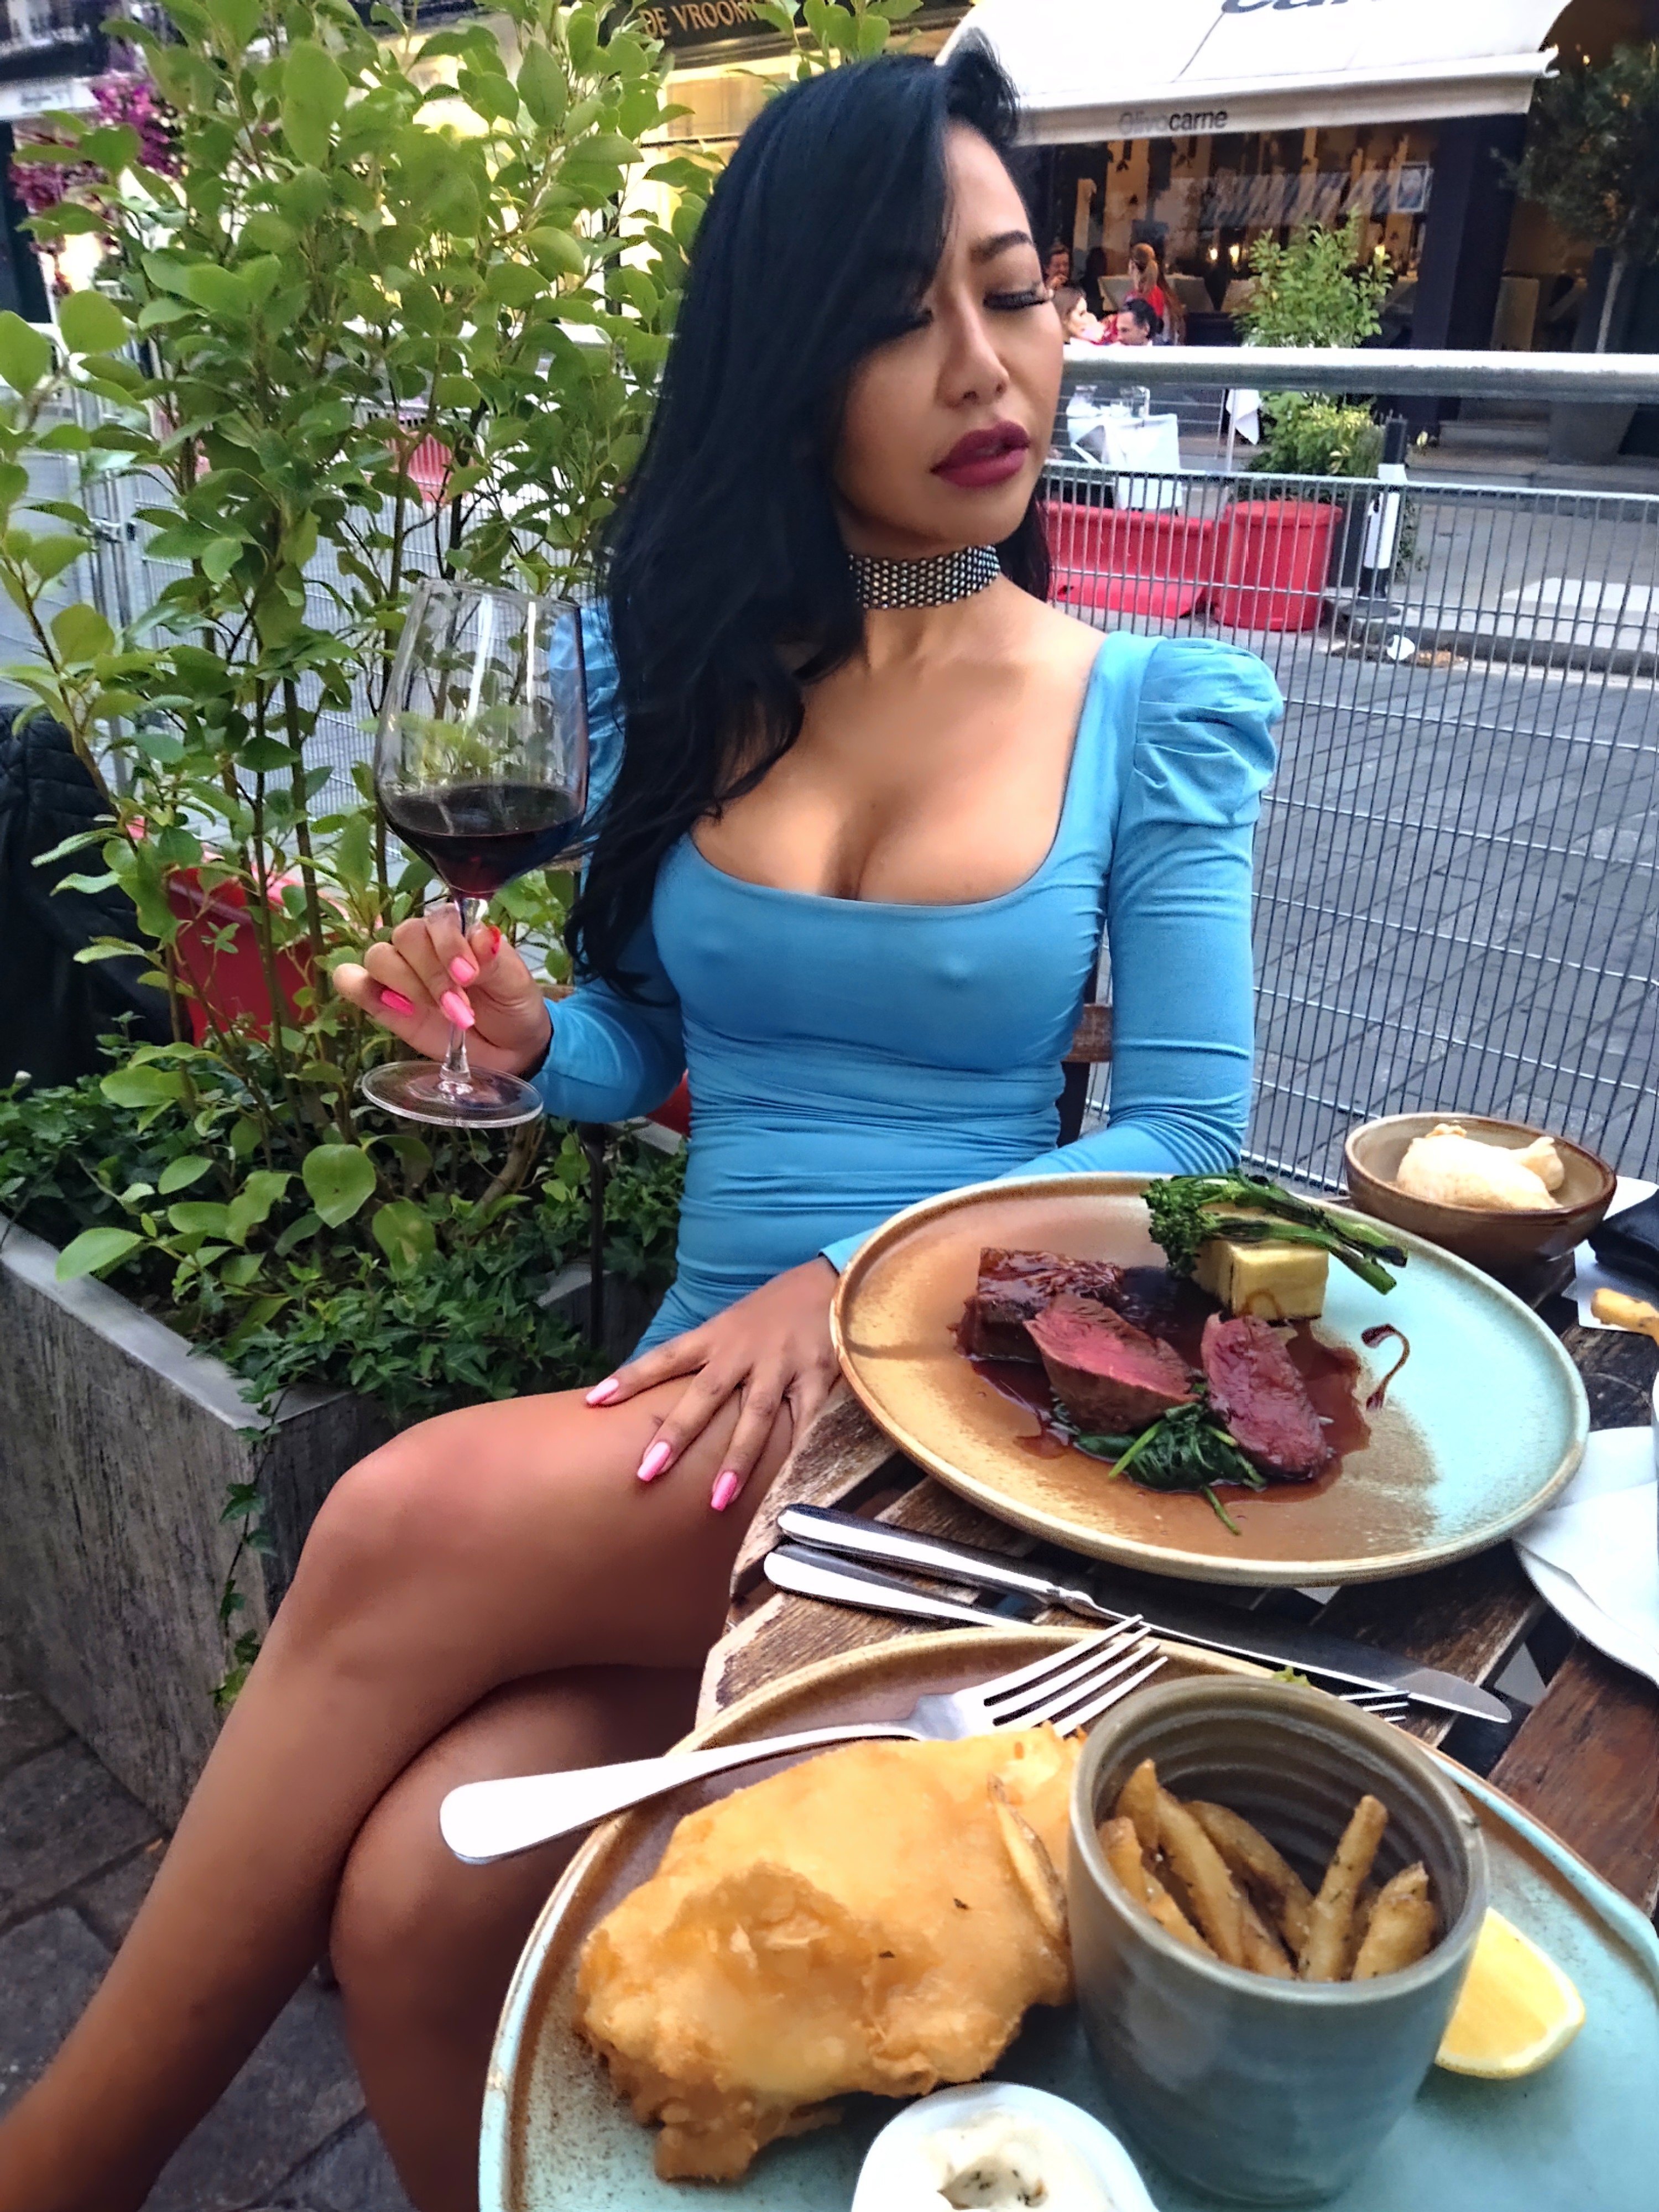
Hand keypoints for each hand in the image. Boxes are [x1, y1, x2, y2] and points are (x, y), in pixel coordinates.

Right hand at [334, 911, 551, 1076]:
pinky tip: (390, 1007)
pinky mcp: (382, 1003)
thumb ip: (495, 959)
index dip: (448, 946)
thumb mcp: (515, 982)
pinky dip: (359, 987)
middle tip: (459, 1008)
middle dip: (432, 974)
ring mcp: (400, 974)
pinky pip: (351, 981)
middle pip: (405, 937)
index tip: (469, 976)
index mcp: (456, 931)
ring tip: (438, 1013)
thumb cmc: (513, 1004)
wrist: (510, 1048)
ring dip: (406, 986)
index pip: (437, 921)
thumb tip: (482, 936)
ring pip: (379, 957)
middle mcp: (424, 946)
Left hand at [587, 1259, 839, 1512]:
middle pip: (705, 1395)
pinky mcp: (817, 1376)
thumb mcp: (732, 1323)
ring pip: (755, 1415)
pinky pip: (805, 1421)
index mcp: (717, 1335)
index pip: (666, 1356)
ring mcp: (781, 1364)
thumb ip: (703, 1356)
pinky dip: (795, 1451)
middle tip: (646, 1471)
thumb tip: (660, 1392)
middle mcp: (743, 1350)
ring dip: (736, 1458)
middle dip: (677, 1433)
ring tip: (716, 1499)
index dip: (632, 1378)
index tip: (595, 1401)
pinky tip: (787, 1484)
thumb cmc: (774, 1310)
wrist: (830, 1283)